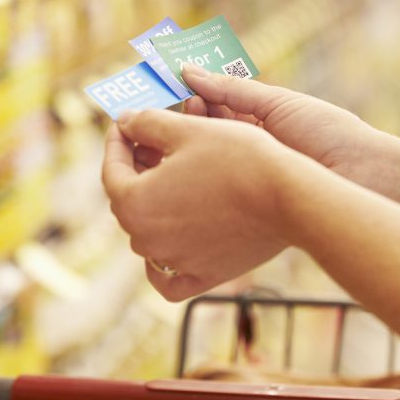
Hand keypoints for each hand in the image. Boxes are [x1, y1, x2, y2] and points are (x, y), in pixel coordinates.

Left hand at [102, 109, 299, 300]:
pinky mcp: (202, 277)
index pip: (111, 170)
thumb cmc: (237, 158)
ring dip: (153, 204)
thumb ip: (146, 123)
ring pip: (148, 233)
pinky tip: (171, 238)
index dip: (117, 141)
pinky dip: (163, 261)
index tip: (125, 124)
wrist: (288, 196)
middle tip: (149, 144)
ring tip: (172, 178)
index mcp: (134, 203)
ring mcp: (174, 262)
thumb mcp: (186, 129)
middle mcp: (146, 240)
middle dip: (135, 170)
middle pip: (128, 201)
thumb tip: (125, 122)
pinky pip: (168, 277)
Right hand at [181, 65, 379, 182]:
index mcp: (259, 122)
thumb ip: (230, 89)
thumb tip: (188, 71)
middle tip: (175, 107)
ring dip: (189, 141)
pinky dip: (195, 170)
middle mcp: (249, 149)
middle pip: (206, 131)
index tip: (172, 86)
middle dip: (188, 117)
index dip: (193, 95)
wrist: (361, 175)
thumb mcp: (276, 103)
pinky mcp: (243, 203)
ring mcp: (245, 176)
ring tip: (178, 129)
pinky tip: (182, 160)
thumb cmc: (327, 133)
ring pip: (204, 156)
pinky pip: (212, 185)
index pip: (215, 106)